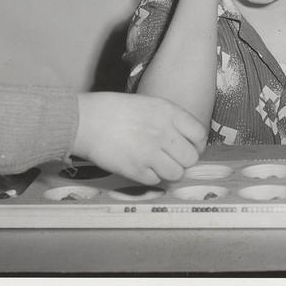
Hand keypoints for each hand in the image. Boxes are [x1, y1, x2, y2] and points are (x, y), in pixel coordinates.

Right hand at [72, 92, 207, 184]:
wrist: (86, 120)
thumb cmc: (114, 110)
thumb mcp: (148, 104)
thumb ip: (170, 120)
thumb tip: (186, 140)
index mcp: (168, 112)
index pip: (200, 134)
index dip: (197, 144)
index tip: (189, 147)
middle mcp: (163, 133)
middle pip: (191, 158)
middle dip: (183, 160)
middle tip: (172, 158)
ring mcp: (150, 152)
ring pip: (176, 173)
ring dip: (169, 171)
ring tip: (157, 164)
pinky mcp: (136, 169)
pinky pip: (155, 181)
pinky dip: (150, 177)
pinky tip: (141, 166)